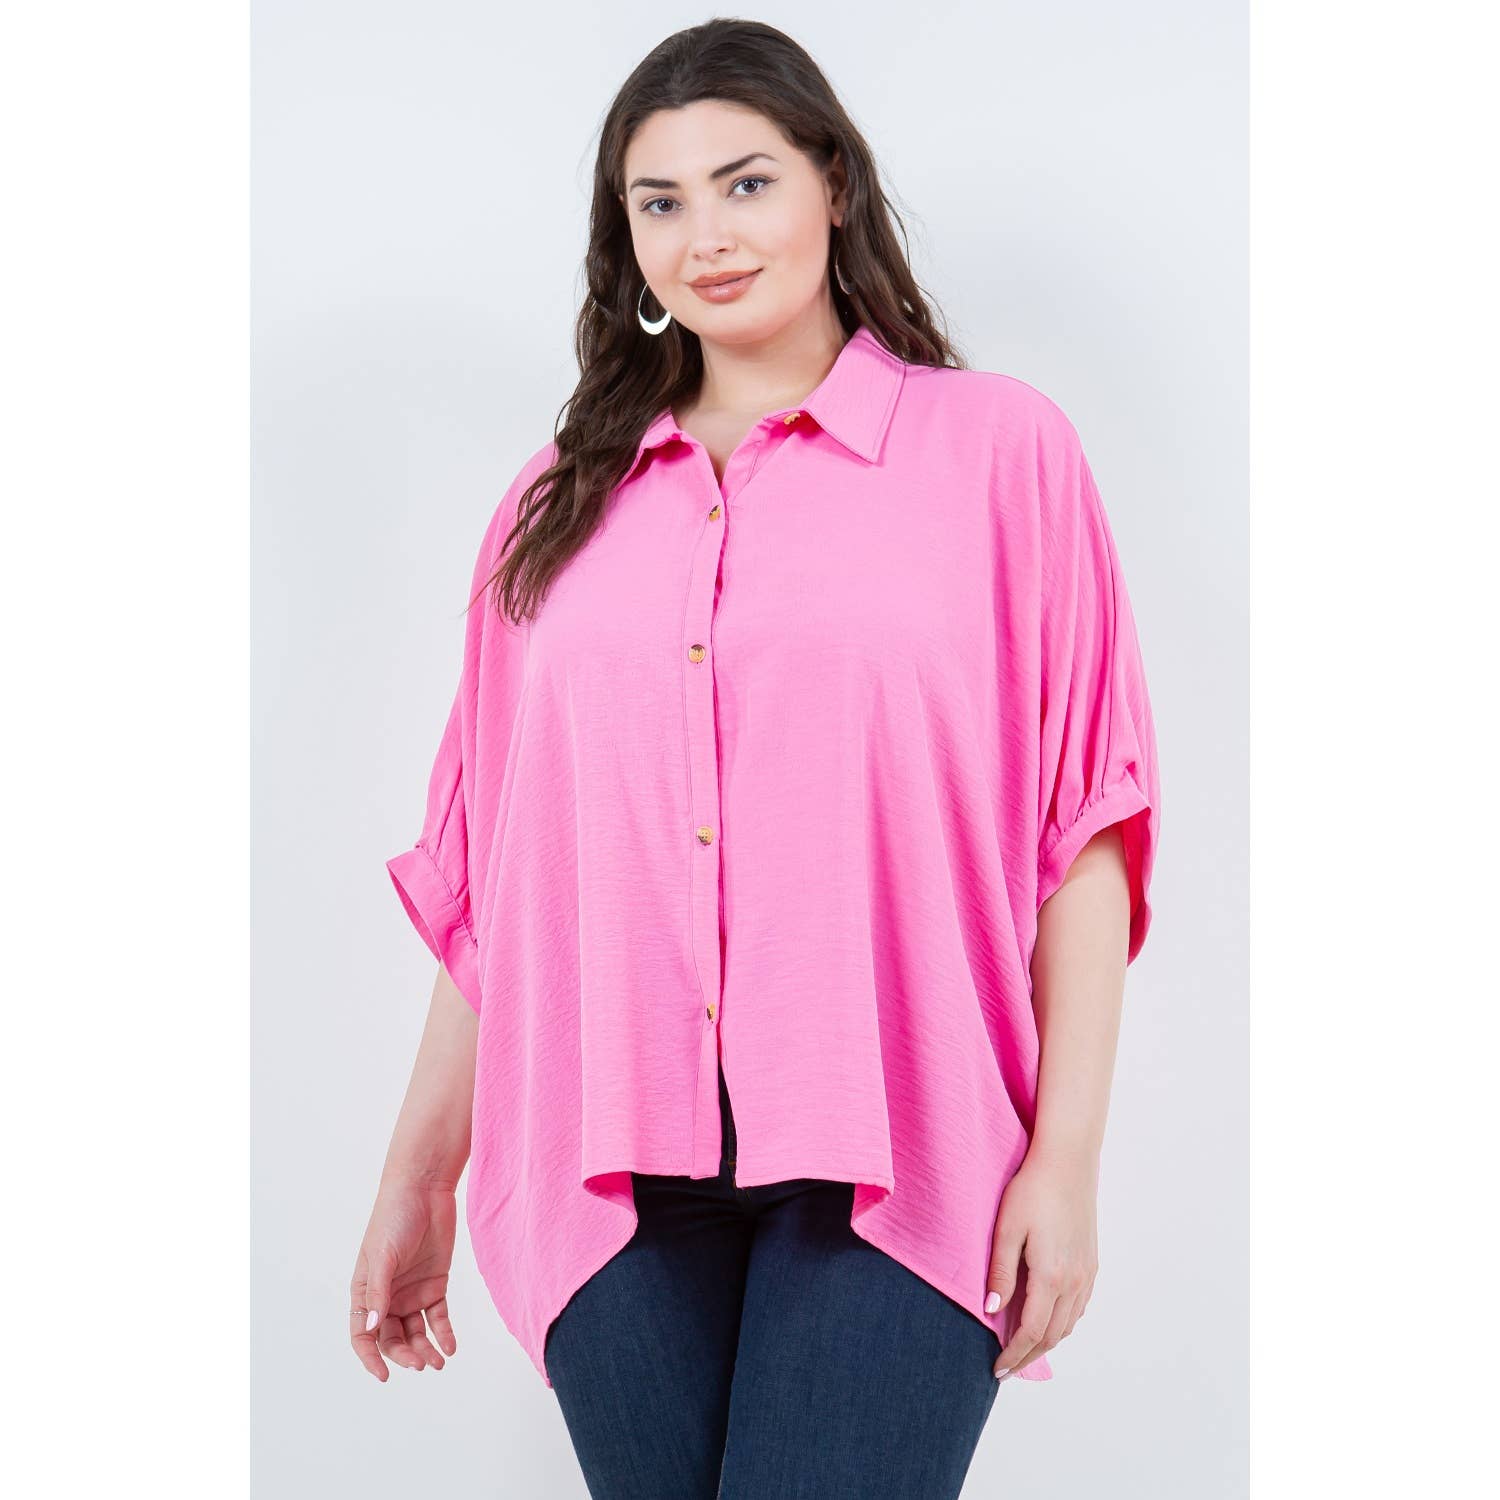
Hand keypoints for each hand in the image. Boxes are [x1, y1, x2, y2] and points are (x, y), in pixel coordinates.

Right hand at [349, 1175, 460, 1380]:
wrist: (425, 1189)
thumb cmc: (394, 1217)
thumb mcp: (383, 1255)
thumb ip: (379, 1292)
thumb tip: (372, 1328)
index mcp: (366, 1291)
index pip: (363, 1334)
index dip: (370, 1357)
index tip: (384, 1376)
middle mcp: (388, 1296)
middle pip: (392, 1338)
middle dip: (405, 1355)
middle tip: (421, 1364)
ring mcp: (412, 1291)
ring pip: (416, 1332)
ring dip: (425, 1349)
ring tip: (439, 1362)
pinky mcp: (435, 1283)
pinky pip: (438, 1317)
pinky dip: (443, 1333)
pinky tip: (449, 1347)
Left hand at [985, 1146, 1098, 1379]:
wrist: (1068, 1162)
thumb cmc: (1032, 1190)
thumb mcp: (1007, 1229)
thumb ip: (1001, 1272)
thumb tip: (991, 1311)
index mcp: (1051, 1276)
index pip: (1031, 1331)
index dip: (1013, 1354)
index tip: (996, 1369)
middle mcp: (1074, 1281)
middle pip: (1052, 1335)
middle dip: (1028, 1356)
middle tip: (1007, 1369)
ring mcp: (1087, 1273)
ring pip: (1068, 1324)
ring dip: (1046, 1342)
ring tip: (1024, 1350)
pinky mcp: (1092, 1263)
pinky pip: (1079, 1307)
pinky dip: (1063, 1324)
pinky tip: (1049, 1321)